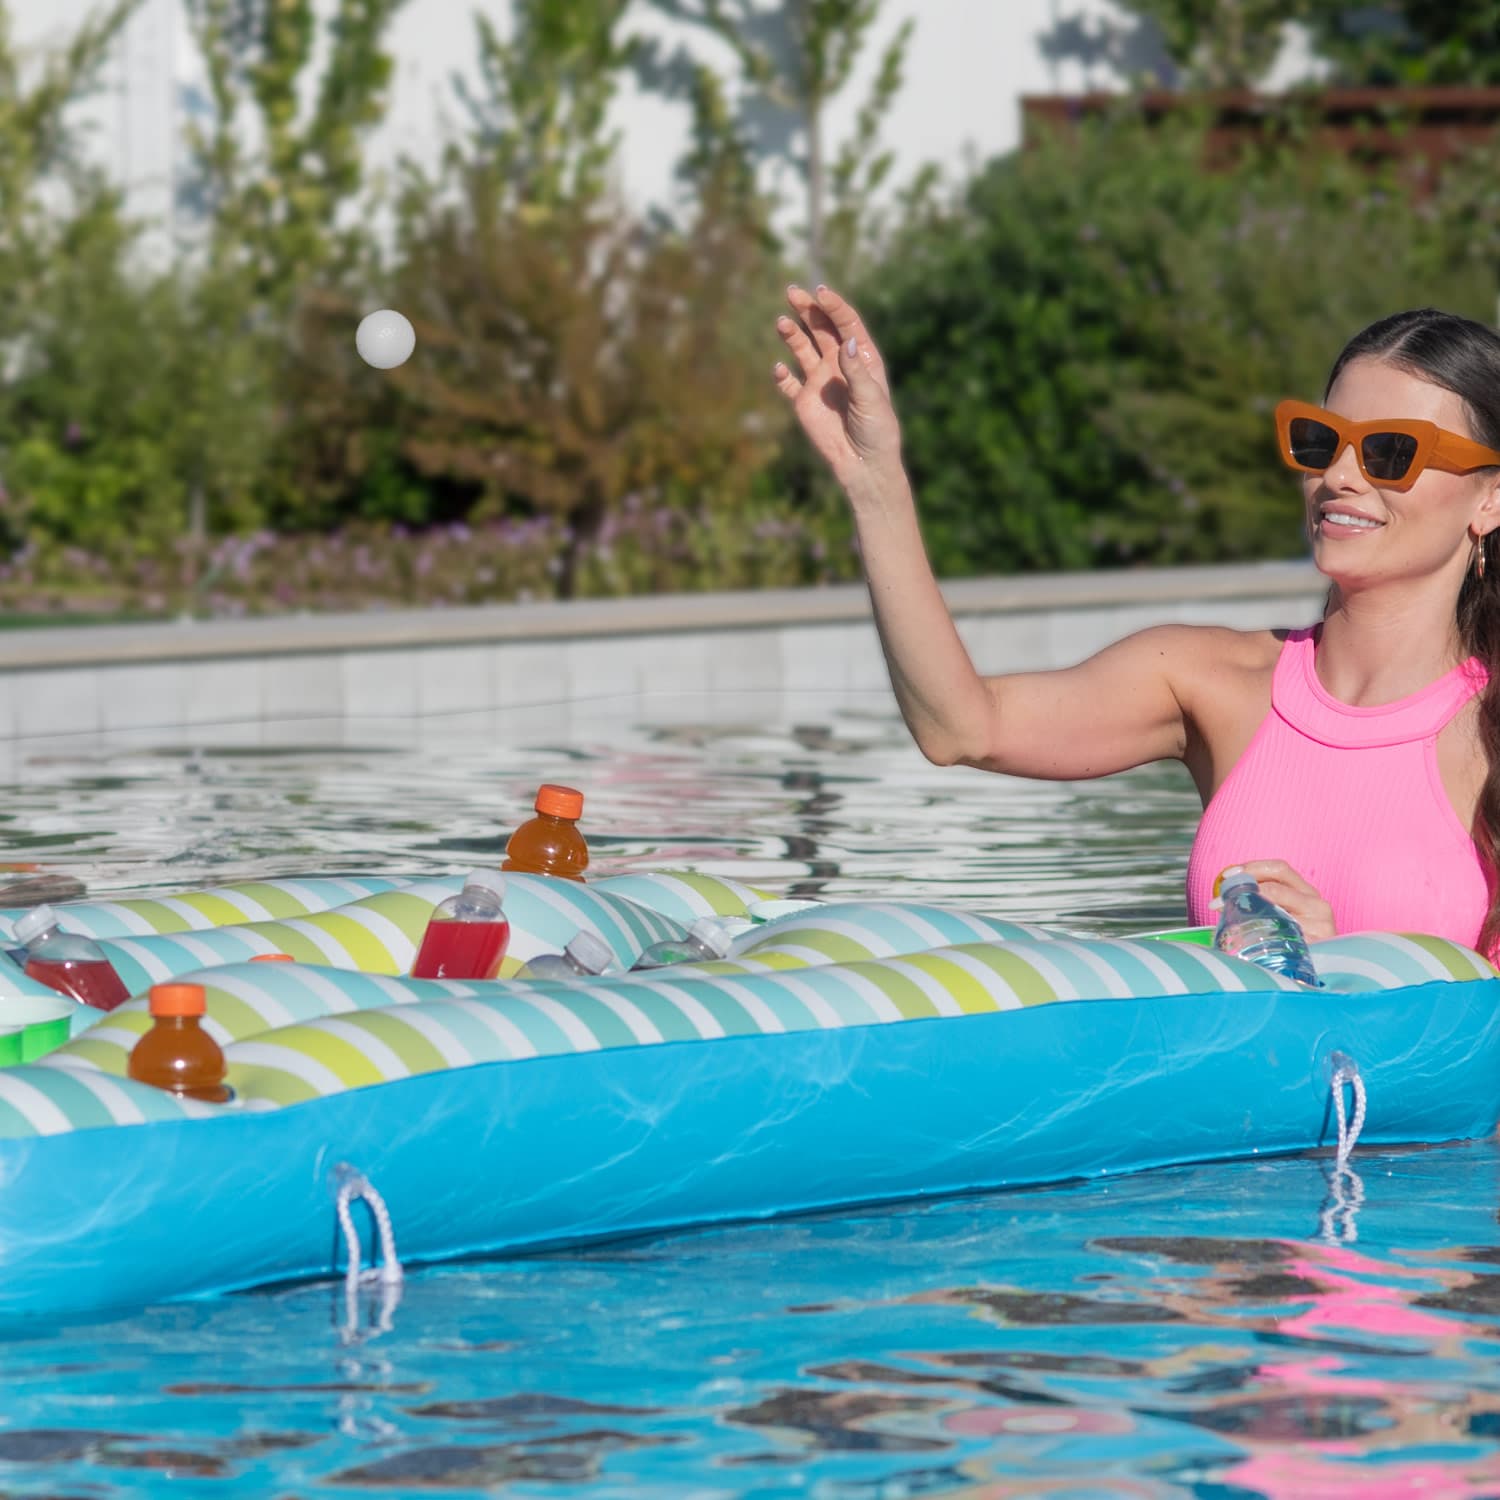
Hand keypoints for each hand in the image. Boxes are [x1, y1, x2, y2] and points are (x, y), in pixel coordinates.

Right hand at [773, 285, 901, 485]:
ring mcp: (820, 381)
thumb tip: (846, 342)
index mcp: (862, 358)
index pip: (846, 325)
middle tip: (792, 292)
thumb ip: (857, 371)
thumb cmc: (876, 430)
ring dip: (792, 335)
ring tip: (781, 323)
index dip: (834, 307)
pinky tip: (779, 369)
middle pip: (821, 329)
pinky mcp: (804, 402)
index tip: (821, 293)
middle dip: (808, 309)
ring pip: (802, 349)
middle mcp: (839, 364)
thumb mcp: (871, 399)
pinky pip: (788, 384)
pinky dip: (782, 375)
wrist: (864, 464)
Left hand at [1211, 860, 1336, 942]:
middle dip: (1244, 884)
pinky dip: (1262, 929)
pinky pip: (1284, 931)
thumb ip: (1260, 904)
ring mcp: (1320, 923)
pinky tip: (1248, 936)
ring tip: (1227, 915)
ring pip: (1277, 904)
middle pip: (1277, 882)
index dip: (1252, 867)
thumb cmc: (1294, 945)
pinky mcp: (1318, 942)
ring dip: (1247, 906)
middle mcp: (1316, 904)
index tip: (1227, 875)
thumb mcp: (1281, 919)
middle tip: (1221, 896)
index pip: (1279, 869)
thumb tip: (1220, 900)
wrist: (1319, 977)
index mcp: (1306, 893)